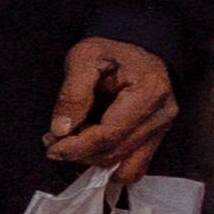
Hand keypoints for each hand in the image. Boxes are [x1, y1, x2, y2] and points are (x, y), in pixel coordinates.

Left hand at [45, 37, 179, 183]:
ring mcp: (160, 129)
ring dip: (91, 159)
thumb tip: (60, 130)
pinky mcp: (154, 138)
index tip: (52, 148)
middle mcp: (160, 115)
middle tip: (54, 139)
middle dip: (79, 152)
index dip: (78, 147)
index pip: (110, 134)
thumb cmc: (110, 50)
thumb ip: (72, 94)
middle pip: (114, 153)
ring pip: (122, 165)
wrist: (133, 47)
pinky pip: (132, 166)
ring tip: (71, 140)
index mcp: (148, 92)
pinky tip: (89, 148)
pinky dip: (107, 164)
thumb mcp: (83, 58)